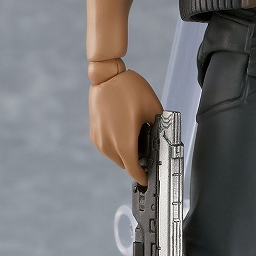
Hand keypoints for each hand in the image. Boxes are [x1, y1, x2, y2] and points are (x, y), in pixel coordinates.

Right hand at [88, 68, 163, 183]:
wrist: (107, 76)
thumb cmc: (130, 90)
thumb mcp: (154, 109)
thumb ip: (158, 129)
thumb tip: (162, 140)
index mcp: (124, 142)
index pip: (134, 171)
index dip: (144, 177)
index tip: (149, 179)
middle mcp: (108, 145)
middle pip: (125, 164)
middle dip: (137, 162)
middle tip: (149, 152)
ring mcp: (99, 140)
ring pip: (115, 157)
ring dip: (126, 153)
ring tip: (138, 138)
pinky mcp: (94, 133)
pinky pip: (108, 147)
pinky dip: (117, 145)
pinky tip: (126, 132)